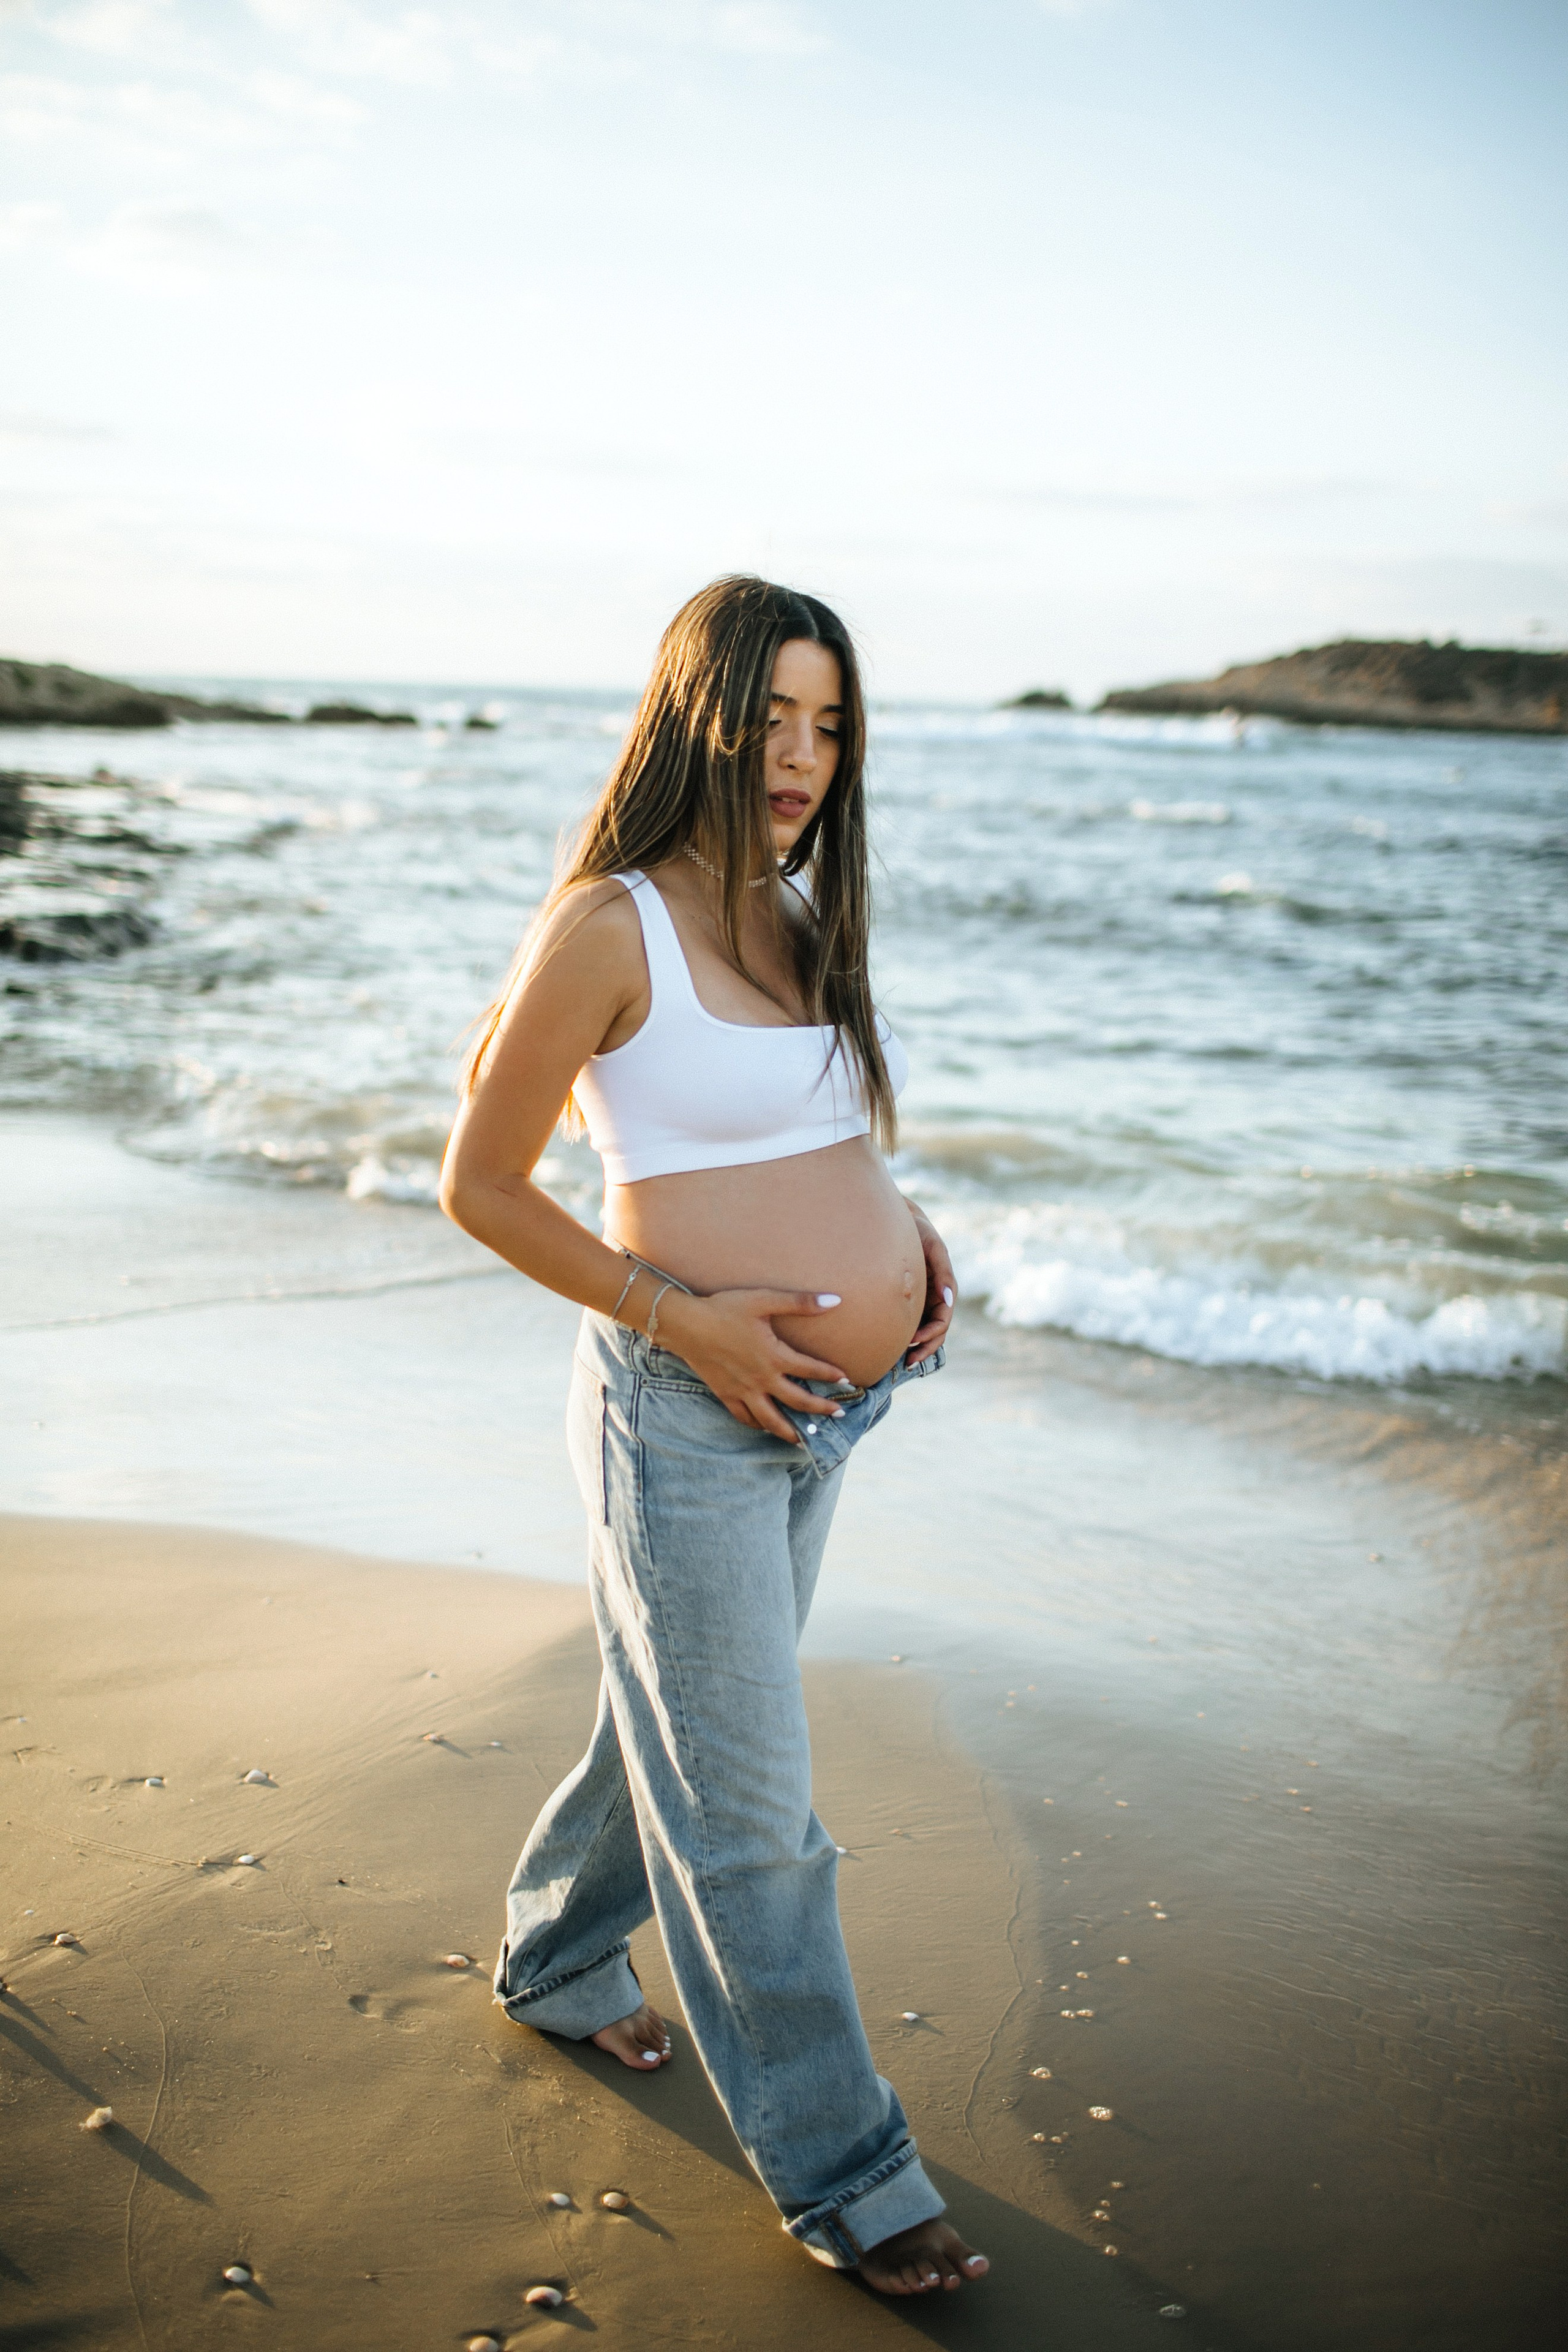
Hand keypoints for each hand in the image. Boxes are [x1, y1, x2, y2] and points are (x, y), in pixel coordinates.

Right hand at [655, 1287, 848, 1443]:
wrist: (686, 1325)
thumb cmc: (725, 1309)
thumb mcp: (764, 1300)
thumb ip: (800, 1302)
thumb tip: (835, 1300)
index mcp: (774, 1356)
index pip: (810, 1369)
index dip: (830, 1375)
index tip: (846, 1380)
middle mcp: (762, 1379)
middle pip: (798, 1401)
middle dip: (821, 1409)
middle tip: (839, 1415)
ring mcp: (743, 1390)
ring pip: (772, 1419)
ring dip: (791, 1430)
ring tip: (804, 1439)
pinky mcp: (726, 1395)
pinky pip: (745, 1417)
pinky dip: (758, 1425)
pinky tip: (766, 1428)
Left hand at [904, 1204, 955, 1367]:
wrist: (898, 1220)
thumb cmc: (918, 1232)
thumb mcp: (933, 1248)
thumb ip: (943, 1273)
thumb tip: (949, 1302)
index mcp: (944, 1290)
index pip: (943, 1320)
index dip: (931, 1334)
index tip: (913, 1339)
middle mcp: (935, 1299)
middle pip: (936, 1333)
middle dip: (924, 1349)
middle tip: (907, 1361)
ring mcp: (923, 1302)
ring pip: (924, 1332)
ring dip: (917, 1348)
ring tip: (902, 1362)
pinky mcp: (909, 1301)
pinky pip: (910, 1324)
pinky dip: (907, 1338)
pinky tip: (893, 1348)